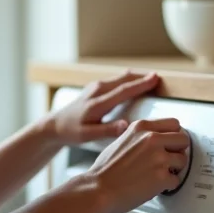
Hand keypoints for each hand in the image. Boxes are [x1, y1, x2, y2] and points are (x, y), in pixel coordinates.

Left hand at [44, 70, 161, 145]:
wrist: (54, 125)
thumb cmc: (71, 132)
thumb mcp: (87, 136)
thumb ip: (107, 130)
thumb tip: (126, 125)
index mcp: (97, 103)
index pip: (123, 90)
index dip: (141, 84)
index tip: (155, 78)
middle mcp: (97, 90)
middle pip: (124, 79)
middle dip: (142, 77)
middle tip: (159, 78)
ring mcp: (96, 87)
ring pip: (121, 78)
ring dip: (136, 77)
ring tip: (152, 79)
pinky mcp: (96, 87)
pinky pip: (116, 81)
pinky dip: (129, 81)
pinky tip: (136, 84)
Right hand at [84, 118, 189, 212]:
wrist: (98, 189)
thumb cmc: (105, 170)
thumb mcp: (121, 140)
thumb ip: (140, 136)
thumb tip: (153, 138)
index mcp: (141, 127)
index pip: (174, 124)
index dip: (174, 135)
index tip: (172, 142)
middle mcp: (152, 139)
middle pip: (183, 139)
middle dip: (178, 150)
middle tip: (170, 158)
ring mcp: (159, 158)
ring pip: (183, 160)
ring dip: (174, 169)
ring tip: (160, 173)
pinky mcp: (162, 177)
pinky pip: (176, 180)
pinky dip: (168, 185)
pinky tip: (155, 185)